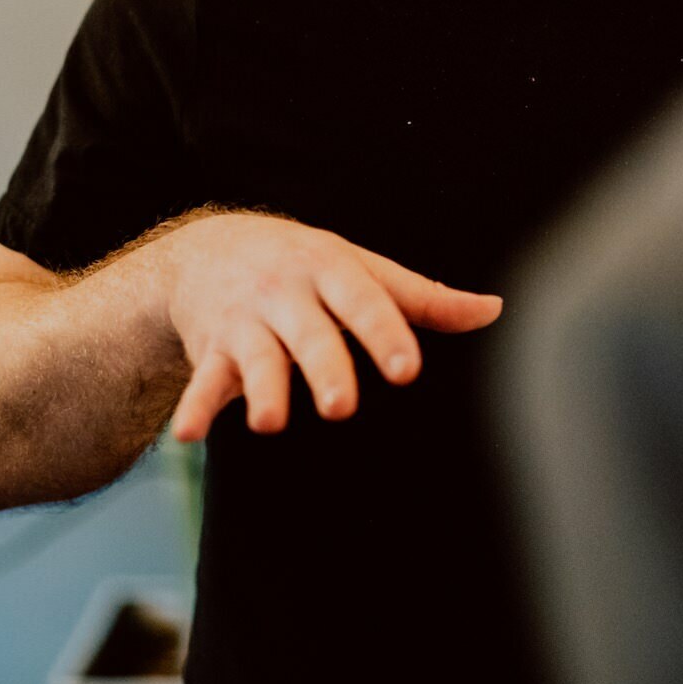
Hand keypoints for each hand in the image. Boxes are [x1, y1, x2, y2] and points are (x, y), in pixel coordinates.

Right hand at [163, 212, 502, 440]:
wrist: (208, 248)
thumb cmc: (306, 265)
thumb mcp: (361, 269)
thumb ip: (422, 296)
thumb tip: (493, 310)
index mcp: (331, 269)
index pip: (363, 300)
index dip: (384, 333)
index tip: (407, 369)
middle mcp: (287, 291)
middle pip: (309, 332)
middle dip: (324, 368)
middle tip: (341, 408)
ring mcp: (246, 320)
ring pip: (256, 357)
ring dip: (261, 389)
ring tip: (270, 423)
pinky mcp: (211, 348)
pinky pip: (202, 379)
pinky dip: (195, 406)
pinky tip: (189, 434)